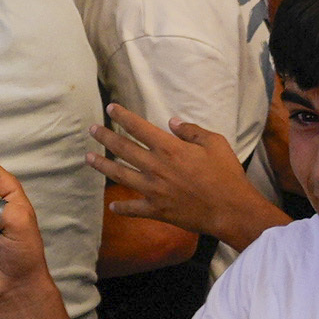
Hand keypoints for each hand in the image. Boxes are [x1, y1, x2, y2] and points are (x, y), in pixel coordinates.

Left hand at [101, 111, 280, 250]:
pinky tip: (112, 207)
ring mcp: (153, 190)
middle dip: (105, 137)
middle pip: (122, 148)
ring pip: (120, 175)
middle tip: (92, 130)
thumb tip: (172, 122)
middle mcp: (155, 167)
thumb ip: (191, 131)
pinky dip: (121, 208)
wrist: (230, 210)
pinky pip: (133, 208)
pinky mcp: (156, 210)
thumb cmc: (226, 174)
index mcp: (169, 148)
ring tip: (88, 158)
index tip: (111, 108)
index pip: (139, 127)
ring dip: (102, 165)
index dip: (123, 116)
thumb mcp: (215, 143)